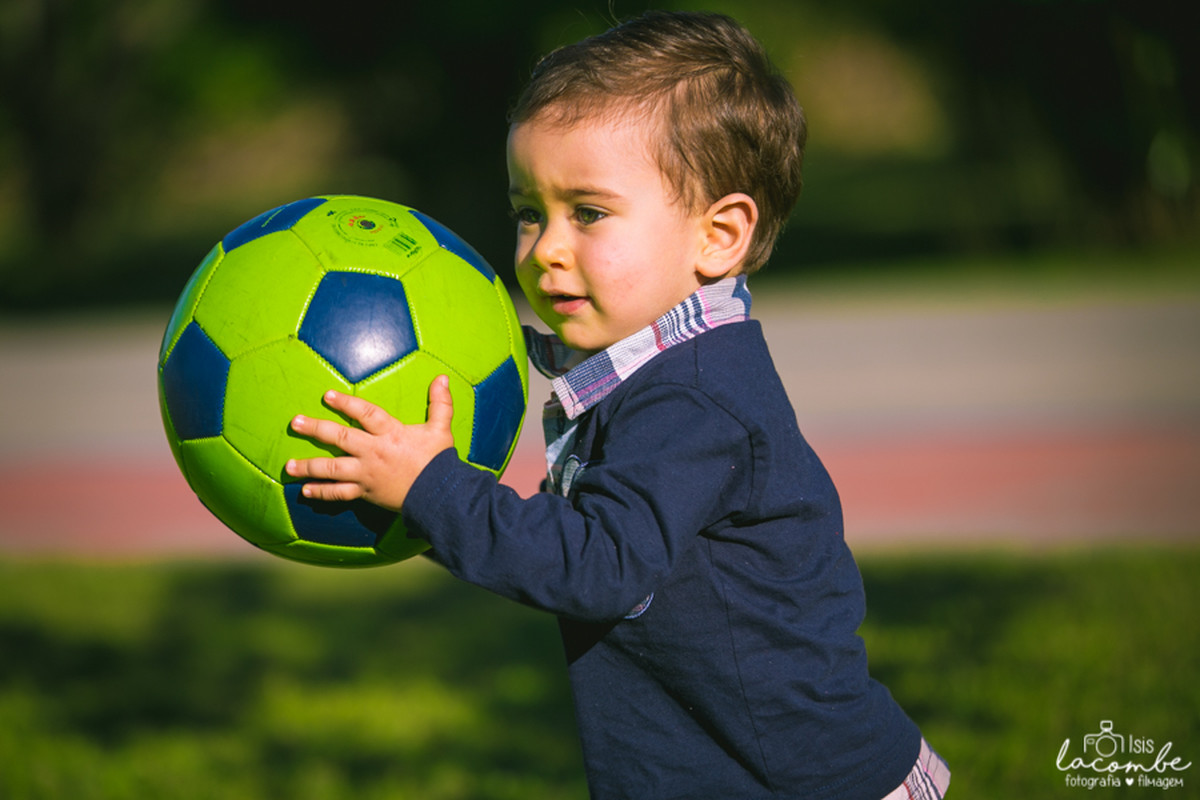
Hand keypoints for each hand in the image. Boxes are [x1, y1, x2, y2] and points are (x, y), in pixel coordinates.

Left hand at [285, 376, 454, 511]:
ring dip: (309, 466)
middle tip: (296, 423)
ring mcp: (367, 474)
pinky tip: (306, 490)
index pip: (365, 413)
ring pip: (332, 468)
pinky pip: (340, 493)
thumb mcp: (442, 429)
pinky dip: (322, 492)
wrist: (440, 495)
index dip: (346, 404)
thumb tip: (442, 378)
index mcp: (390, 433)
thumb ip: (440, 403)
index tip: (327, 396)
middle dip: (315, 429)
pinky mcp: (366, 492)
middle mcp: (373, 452)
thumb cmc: (439, 461)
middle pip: (339, 438)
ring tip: (290, 465)